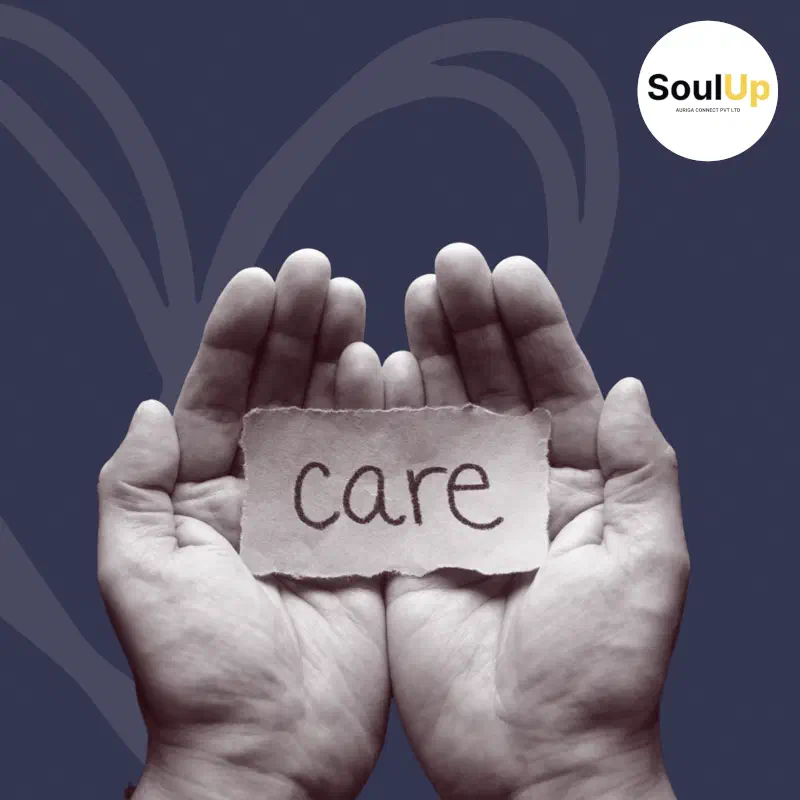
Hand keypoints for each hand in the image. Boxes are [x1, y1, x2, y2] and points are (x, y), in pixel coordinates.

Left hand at [98, 250, 389, 799]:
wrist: (271, 748)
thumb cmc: (197, 671)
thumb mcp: (140, 573)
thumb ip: (134, 487)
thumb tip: (149, 409)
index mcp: (204, 492)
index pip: (218, 394)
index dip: (237, 335)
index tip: (262, 282)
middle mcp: (263, 489)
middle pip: (279, 391)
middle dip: (296, 328)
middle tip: (320, 274)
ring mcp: (321, 507)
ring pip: (331, 414)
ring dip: (341, 356)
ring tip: (355, 303)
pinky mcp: (369, 533)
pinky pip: (379, 461)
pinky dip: (384, 414)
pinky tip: (389, 367)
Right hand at [383, 243, 688, 799]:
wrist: (531, 756)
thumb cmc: (600, 668)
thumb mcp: (647, 560)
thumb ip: (642, 469)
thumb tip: (631, 386)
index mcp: (579, 483)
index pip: (559, 385)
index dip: (536, 328)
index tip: (510, 272)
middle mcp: (517, 484)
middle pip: (493, 386)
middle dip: (473, 323)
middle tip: (449, 266)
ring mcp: (459, 506)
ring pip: (441, 412)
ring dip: (427, 353)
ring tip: (413, 294)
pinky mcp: (408, 536)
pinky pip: (393, 464)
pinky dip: (383, 415)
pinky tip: (376, 365)